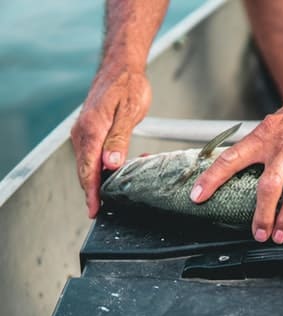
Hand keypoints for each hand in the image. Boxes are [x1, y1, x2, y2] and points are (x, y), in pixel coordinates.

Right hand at [70, 65, 150, 217]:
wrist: (121, 67)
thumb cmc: (128, 86)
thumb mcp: (129, 112)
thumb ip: (119, 139)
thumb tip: (111, 164)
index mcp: (91, 129)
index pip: (88, 169)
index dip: (92, 192)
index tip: (95, 209)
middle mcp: (83, 133)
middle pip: (86, 171)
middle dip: (96, 191)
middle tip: (105, 209)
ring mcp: (85, 132)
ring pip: (90, 165)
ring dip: (102, 180)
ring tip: (116, 194)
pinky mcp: (90, 132)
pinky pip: (93, 155)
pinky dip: (103, 168)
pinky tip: (116, 173)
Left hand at [190, 79, 282, 245]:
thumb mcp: (278, 120)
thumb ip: (263, 143)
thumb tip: (244, 163)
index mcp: (266, 135)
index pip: (232, 158)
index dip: (212, 178)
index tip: (198, 196)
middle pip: (268, 185)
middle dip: (261, 213)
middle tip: (257, 233)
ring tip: (279, 236)